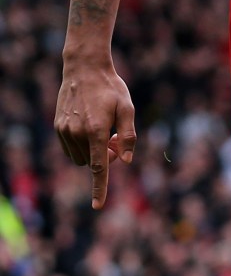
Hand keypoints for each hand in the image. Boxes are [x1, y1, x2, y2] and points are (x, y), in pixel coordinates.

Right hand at [54, 64, 136, 208]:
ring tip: (103, 128)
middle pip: (92, 162)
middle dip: (105, 157)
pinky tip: (89, 124)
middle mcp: (77, 133)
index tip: (98, 206)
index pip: (98, 167)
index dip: (100, 188)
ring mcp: (65, 131)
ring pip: (80, 157)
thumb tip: (126, 161)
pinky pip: (70, 148)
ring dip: (92, 151)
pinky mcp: (58, 127)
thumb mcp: (126, 107)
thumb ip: (128, 135)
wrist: (84, 69)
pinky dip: (81, 145)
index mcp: (96, 130)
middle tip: (115, 137)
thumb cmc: (110, 87)